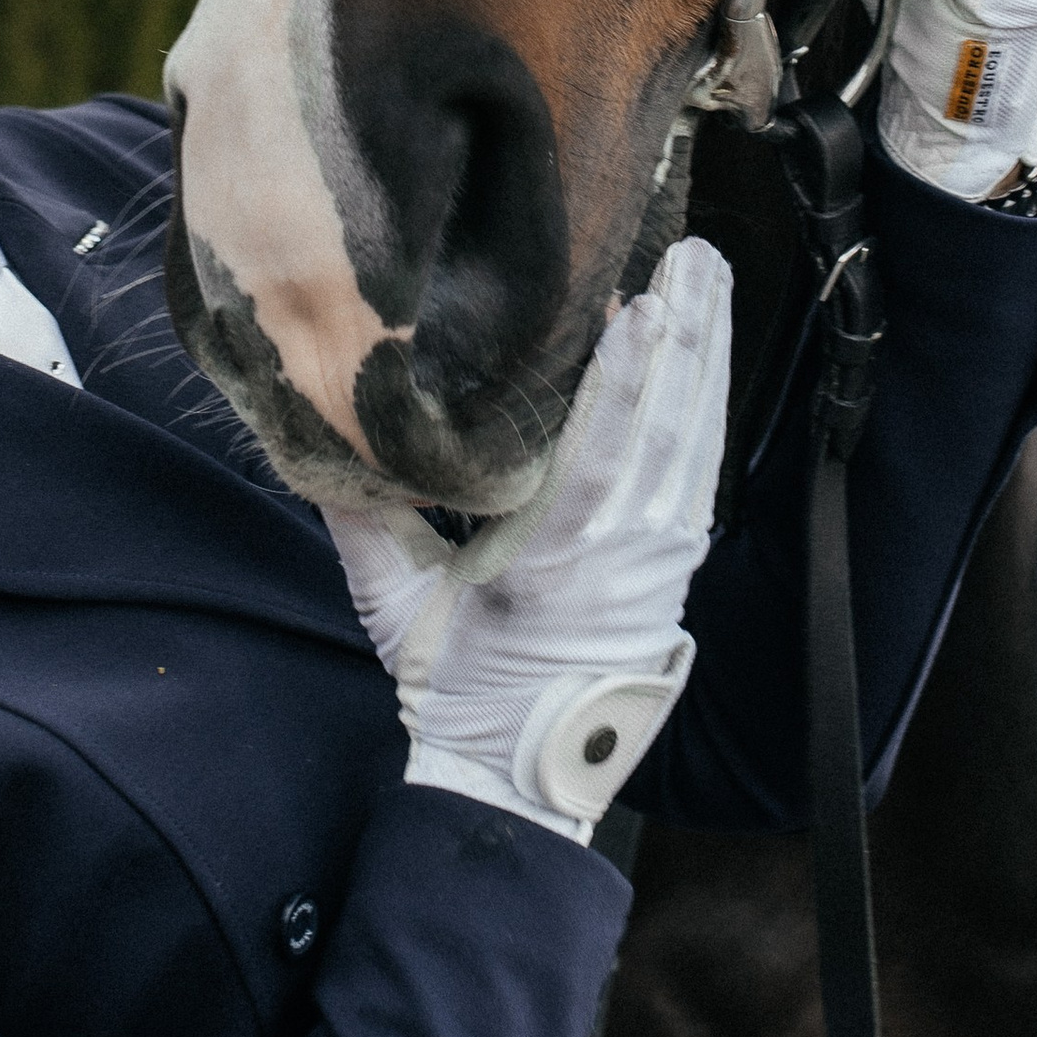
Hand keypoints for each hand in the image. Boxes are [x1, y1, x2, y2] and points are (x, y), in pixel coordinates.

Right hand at [325, 239, 731, 839]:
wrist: (519, 784)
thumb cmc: (453, 692)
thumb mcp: (392, 606)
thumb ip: (362, 517)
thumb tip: (326, 427)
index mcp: (551, 563)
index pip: (599, 456)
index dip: (625, 379)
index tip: (639, 305)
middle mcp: (621, 556)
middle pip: (666, 429)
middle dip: (686, 336)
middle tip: (695, 252)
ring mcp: (658, 562)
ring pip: (694, 442)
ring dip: (707, 356)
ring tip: (711, 277)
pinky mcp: (674, 567)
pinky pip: (698, 473)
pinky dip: (704, 406)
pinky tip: (708, 357)